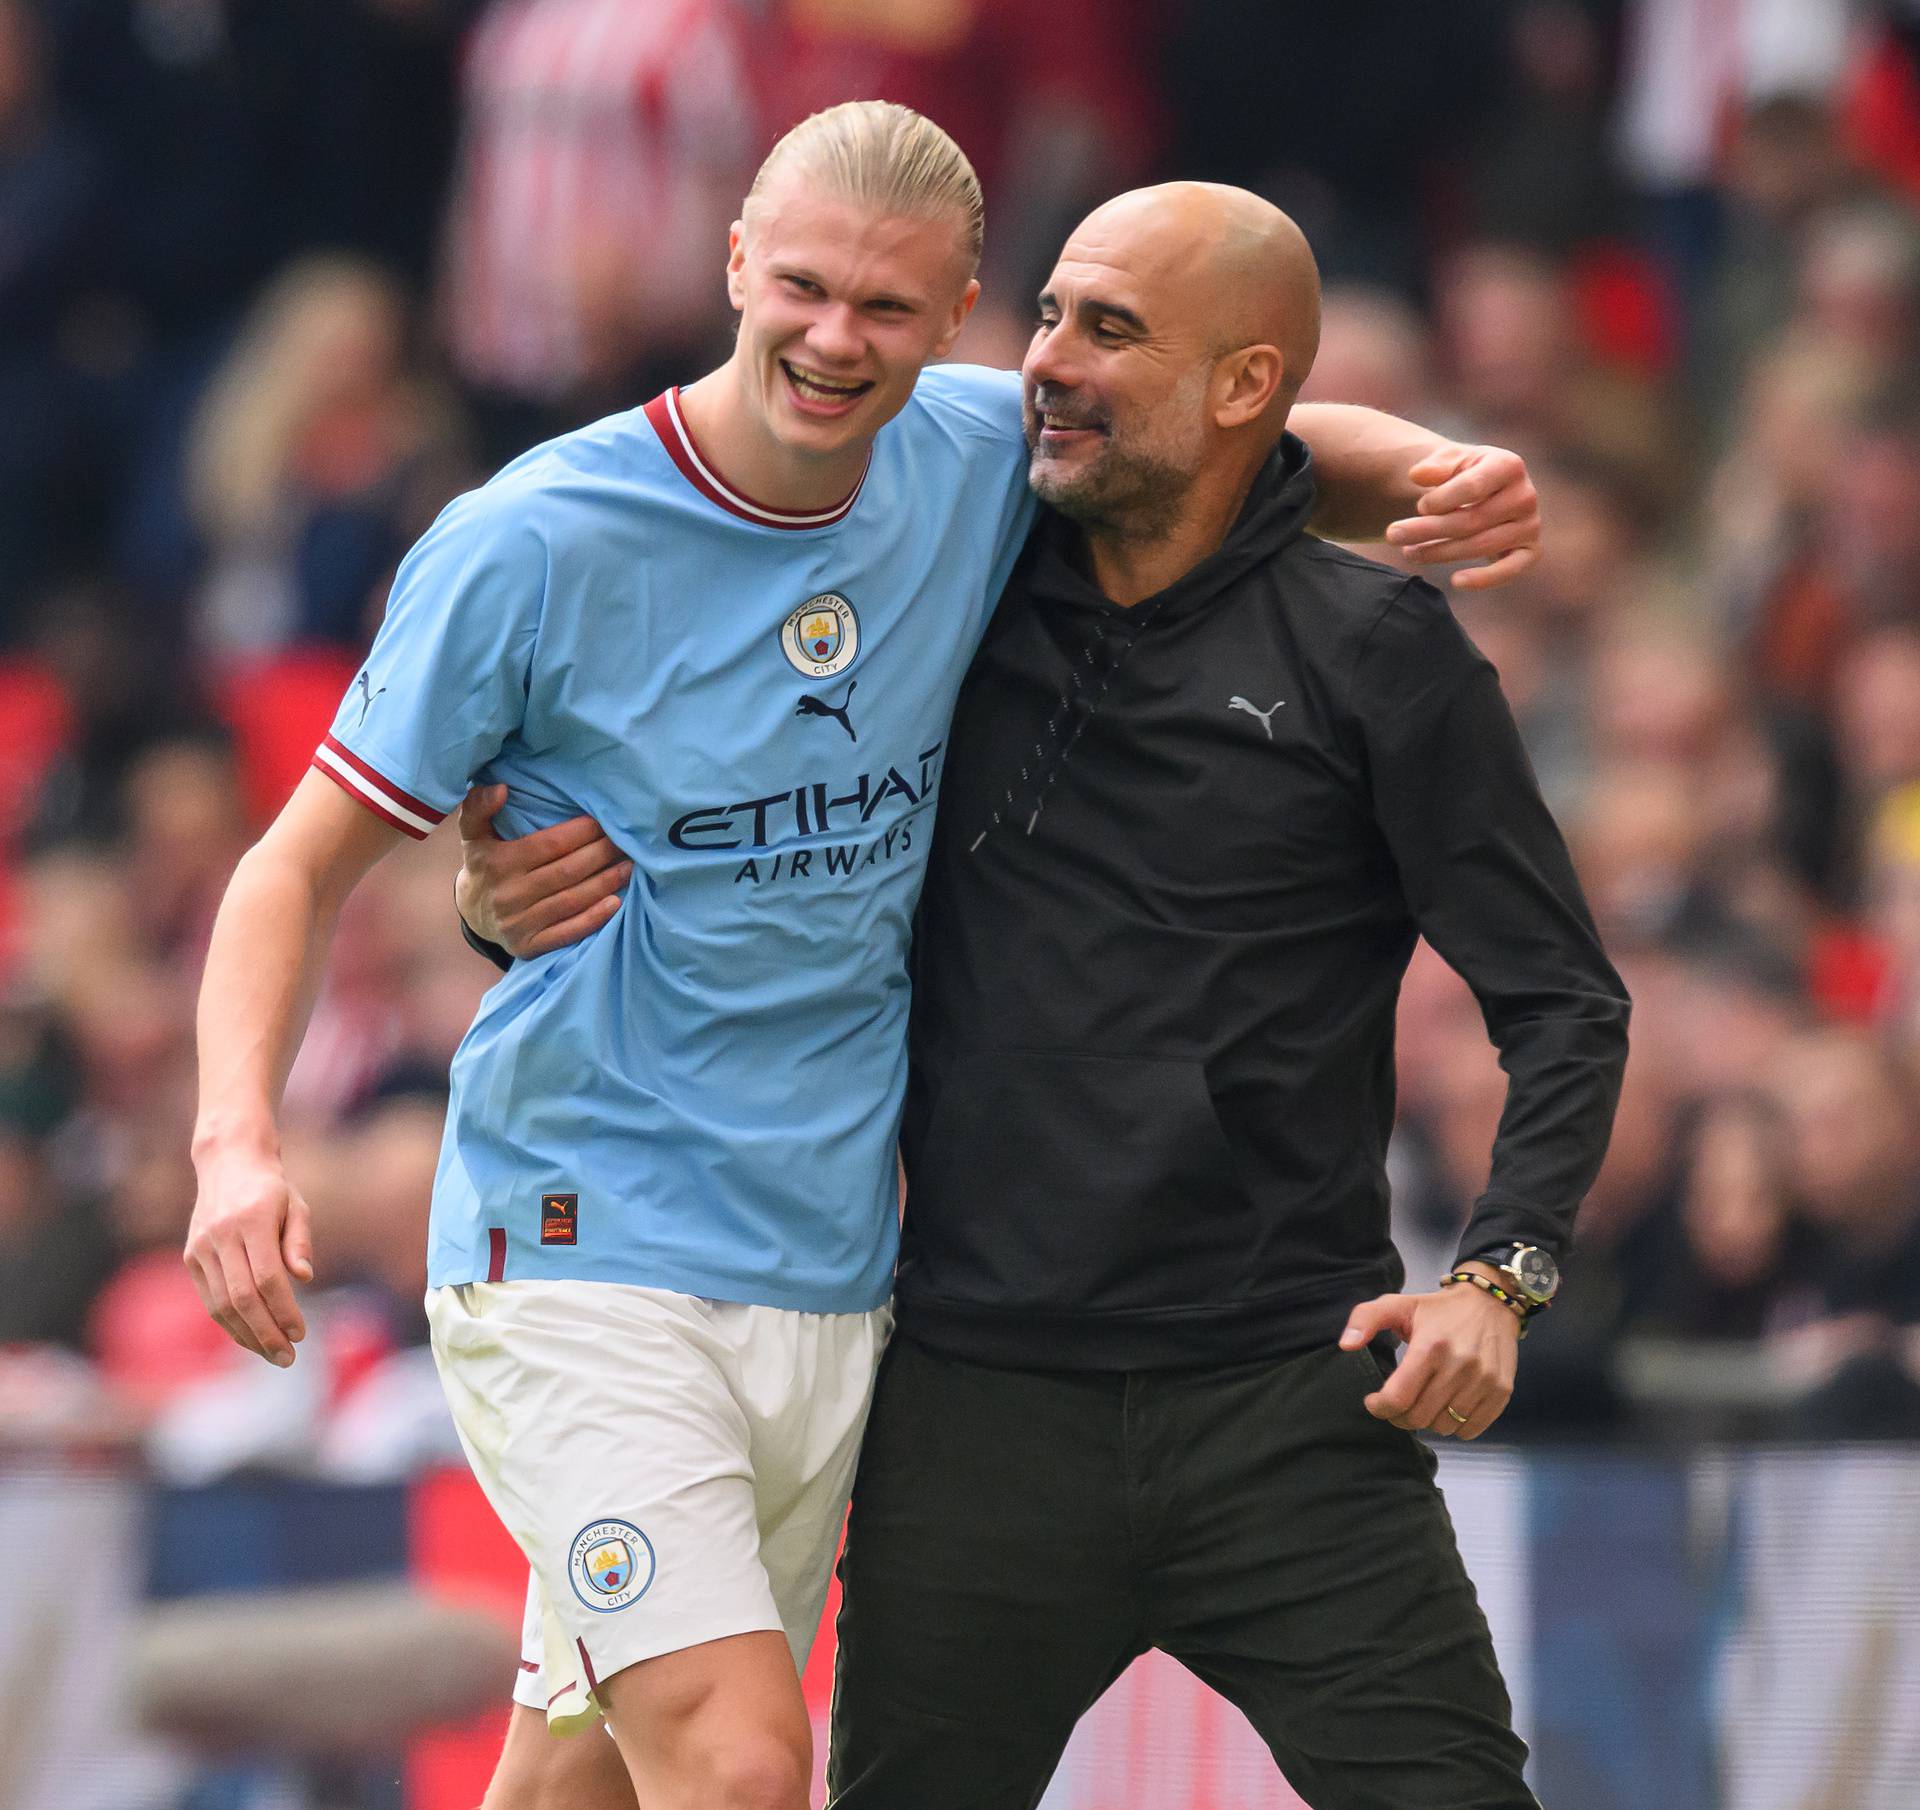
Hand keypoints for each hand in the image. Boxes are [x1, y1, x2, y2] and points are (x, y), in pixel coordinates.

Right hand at [183, 1144, 312, 1365]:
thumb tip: (304, 1278)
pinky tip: (251, 1337)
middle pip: (242, 1297)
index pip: (267, 1278)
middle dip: (266, 1333)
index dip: (284, 1310)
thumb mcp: (297, 1206)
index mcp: (252, 1219)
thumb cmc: (272, 1190)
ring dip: (247, 1335)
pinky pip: (210, 1299)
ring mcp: (201, 1247)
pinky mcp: (191, 1256)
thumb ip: (299, 1241)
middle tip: (288, 1357)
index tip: (301, 1333)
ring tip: (272, 1354)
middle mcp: (221, 1235)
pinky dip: (229, 1323)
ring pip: (221, 1304)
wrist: (228, 1164)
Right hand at [456, 785, 630, 958]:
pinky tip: (616, 903)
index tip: (604, 820)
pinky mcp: (528, 946)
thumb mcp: (473, 834)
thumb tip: (501, 789)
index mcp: (498, 863)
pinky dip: (593, 918)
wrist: (472, 913)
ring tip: (629, 865)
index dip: (581, 832)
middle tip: (625, 841)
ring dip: (605, 882)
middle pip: (567, 871)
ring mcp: (518, 923)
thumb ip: (478, 807)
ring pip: (572, 900)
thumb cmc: (485, 864)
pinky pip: (567, 932)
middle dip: (600, 854)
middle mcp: (508, 894)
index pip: (550, 845)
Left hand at [1338, 1280, 1520, 1438]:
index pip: (1398, 1397)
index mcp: (1431, 1346)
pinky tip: (1447, 1406)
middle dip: (1400, 1416)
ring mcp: (1484, 1381)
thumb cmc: (1439, 1309)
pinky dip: (1456, 1426)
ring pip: (1445, 1427)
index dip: (1380, 1407)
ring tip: (1424, 1401)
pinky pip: (1471, 1430)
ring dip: (1429, 1421)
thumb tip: (1346, 1345)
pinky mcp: (1501, 1392)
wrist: (1491, 1303)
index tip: (1374, 1401)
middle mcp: (1460, 1366)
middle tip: (1397, 1404)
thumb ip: (1365, 1319)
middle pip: (1420, 1417)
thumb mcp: (1398, 1305)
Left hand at [1384, 444, 1540, 590]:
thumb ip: (1435, 466)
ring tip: (1408, 552)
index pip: (1473, 486)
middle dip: (1428, 529)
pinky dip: (1484, 579)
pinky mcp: (1529, 551)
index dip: (1441, 499)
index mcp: (1509, 465)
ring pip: (1481, 545)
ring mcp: (1530, 525)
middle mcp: (1526, 495)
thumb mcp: (1449, 462)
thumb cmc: (1462, 475)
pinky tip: (1456, 581)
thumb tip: (1417, 475)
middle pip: (1473, 520)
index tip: (1418, 506)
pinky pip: (1510, 570)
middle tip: (1393, 535)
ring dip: (1441, 552)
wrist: (1485, 493)